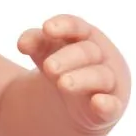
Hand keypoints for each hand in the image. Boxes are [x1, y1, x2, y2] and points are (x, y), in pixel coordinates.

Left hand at [17, 15, 130, 131]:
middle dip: (67, 58)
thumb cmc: (61, 70)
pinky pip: (113, 106)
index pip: (77, 27)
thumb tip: (22, 42)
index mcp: (85, 39)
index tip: (47, 29)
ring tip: (62, 83)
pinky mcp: (111, 108)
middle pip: (87, 52)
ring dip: (81, 79)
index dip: (64, 26)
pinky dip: (107, 105)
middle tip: (48, 67)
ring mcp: (109, 83)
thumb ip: (35, 44)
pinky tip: (98, 103)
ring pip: (99, 77)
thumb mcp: (45, 54)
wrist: (72, 110)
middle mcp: (101, 57)